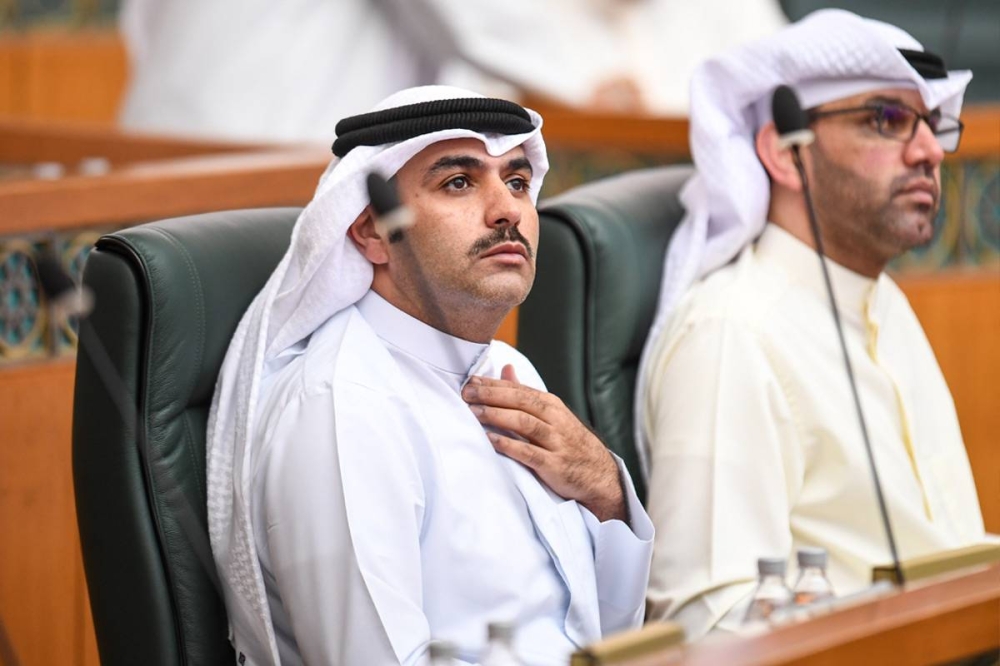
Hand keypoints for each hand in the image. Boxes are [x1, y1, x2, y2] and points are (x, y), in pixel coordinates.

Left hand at [462, 365, 626, 522]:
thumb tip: (506, 368)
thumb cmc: (569, 442)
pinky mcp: (554, 465)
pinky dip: (510, 445)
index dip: (493, 385)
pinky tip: (492, 441)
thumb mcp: (551, 414)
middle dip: (491, 396)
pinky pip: (530, 453)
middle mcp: (554, 419)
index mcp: (551, 405)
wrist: (599, 475)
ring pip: (524, 423)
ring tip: (474, 413)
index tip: (469, 382)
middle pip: (520, 402)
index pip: (518, 389)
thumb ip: (525, 393)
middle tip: (466, 394)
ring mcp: (556, 442)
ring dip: (498, 416)